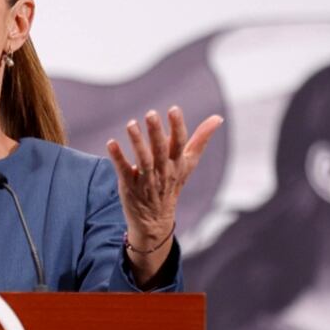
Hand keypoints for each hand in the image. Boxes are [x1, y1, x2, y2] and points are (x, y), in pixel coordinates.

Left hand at [106, 106, 222, 285]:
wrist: (155, 220)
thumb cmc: (172, 183)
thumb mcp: (188, 163)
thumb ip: (200, 139)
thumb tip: (218, 118)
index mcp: (177, 163)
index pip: (180, 144)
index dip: (177, 127)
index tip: (174, 109)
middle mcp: (163, 171)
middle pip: (160, 150)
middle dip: (156, 132)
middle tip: (151, 113)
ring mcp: (146, 180)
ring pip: (143, 160)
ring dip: (137, 142)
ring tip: (130, 124)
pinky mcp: (129, 186)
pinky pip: (124, 171)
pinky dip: (118, 158)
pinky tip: (111, 143)